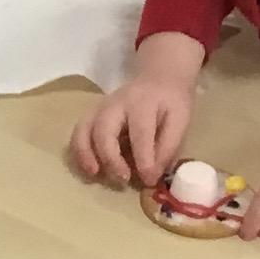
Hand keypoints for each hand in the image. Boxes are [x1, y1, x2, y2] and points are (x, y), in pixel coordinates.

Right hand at [69, 33, 205, 186]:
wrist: (158, 78)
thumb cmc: (170, 103)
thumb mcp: (180, 121)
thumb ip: (168, 148)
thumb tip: (151, 176)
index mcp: (142, 103)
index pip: (140, 132)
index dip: (143, 158)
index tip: (149, 179)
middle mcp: (116, 103)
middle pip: (104, 130)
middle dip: (110, 158)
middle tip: (123, 179)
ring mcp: (100, 108)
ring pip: (83, 130)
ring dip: (85, 155)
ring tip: (94, 174)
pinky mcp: (92, 115)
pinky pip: (78, 133)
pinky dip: (79, 153)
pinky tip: (89, 168)